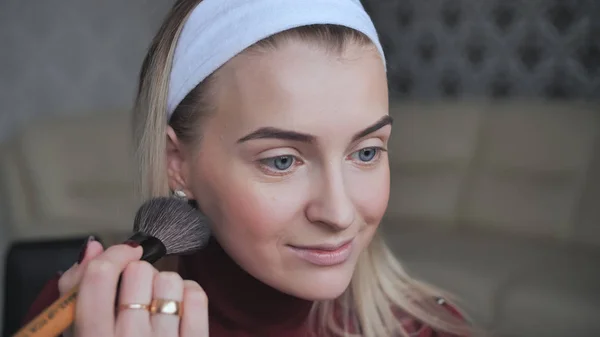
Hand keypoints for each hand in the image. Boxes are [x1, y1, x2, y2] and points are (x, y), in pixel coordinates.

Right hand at [58, 239, 208, 336]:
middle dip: (138, 274)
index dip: (113, 255)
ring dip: (164, 284)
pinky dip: (188, 292)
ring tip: (157, 304)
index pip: (98, 278)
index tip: (123, 253)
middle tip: (138, 292)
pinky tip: (179, 307)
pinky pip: (196, 296)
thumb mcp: (81, 333)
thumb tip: (93, 247)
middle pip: (139, 273)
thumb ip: (77, 291)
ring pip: (170, 281)